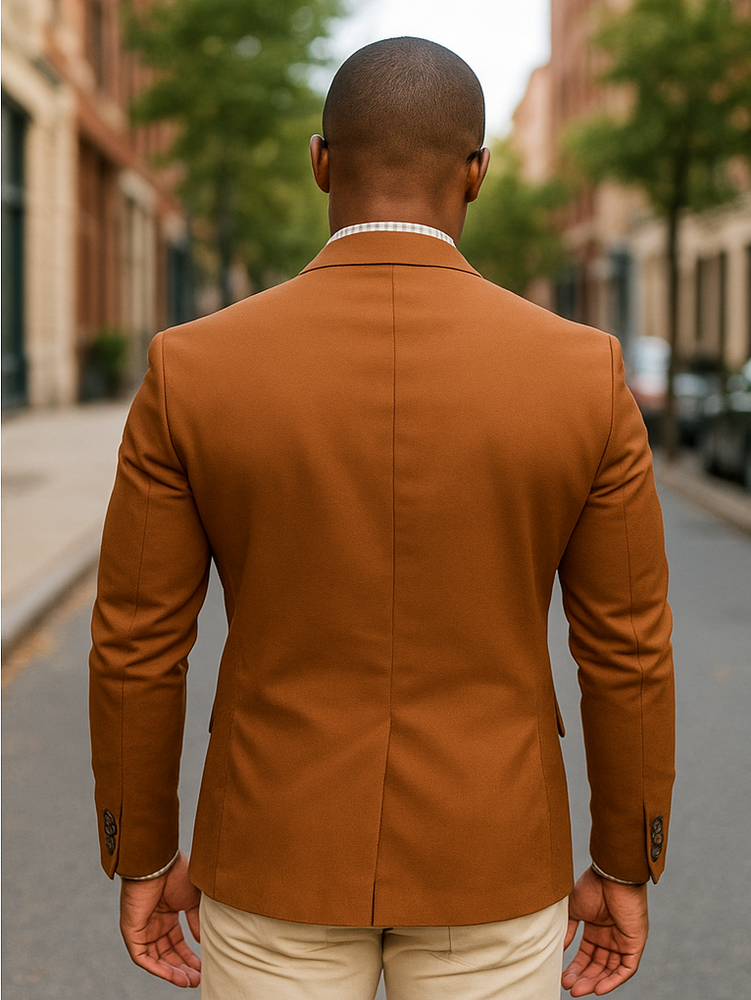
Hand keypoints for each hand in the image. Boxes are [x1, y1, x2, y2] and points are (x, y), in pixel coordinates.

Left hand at [119, 850, 201, 987]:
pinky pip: (143, 958)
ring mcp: (142, 929)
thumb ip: (196, 921)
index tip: (204, 966)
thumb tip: (202, 941)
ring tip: (189, 982)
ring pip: (156, 959)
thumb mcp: (193, 900)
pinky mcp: (131, 933)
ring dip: (172, 972)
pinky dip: (158, 968)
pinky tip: (174, 975)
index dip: (190, 956)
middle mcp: (154, 924)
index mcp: (167, 914)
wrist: (159, 864)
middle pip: (168, 953)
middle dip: (183, 968)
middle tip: (198, 979)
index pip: (177, 942)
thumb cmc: (177, 874)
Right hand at [561, 865, 647, 995]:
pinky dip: (613, 980)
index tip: (562, 977)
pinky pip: (626, 969)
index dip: (575, 967)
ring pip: (610, 970)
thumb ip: (568, 930)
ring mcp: (624, 940)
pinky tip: (598, 988)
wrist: (611, 875)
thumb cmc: (592, 886)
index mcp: (597, 928)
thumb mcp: (574, 910)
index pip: (587, 955)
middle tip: (568, 987)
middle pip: (597, 965)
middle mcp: (611, 937)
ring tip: (578, 990)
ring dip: (594, 982)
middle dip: (583, 978)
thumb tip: (560, 949)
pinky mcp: (635, 943)